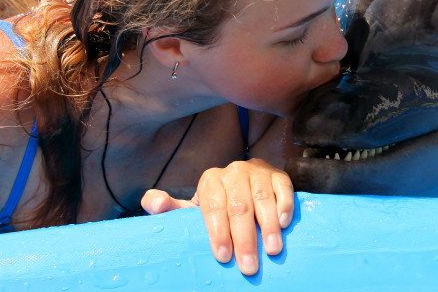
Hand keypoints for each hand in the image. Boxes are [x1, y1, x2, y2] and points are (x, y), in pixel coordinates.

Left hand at [141, 158, 294, 275]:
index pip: (213, 207)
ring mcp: (258, 172)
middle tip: (249, 266)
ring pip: (262, 199)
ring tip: (272, 250)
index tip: (223, 257)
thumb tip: (153, 203)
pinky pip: (283, 189)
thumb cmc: (218, 204)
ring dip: (268, 227)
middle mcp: (234, 172)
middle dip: (244, 239)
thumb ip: (171, 208)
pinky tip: (284, 224)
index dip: (218, 233)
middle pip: (239, 207)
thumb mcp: (193, 208)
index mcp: (210, 180)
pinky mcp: (279, 175)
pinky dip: (284, 206)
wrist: (247, 183)